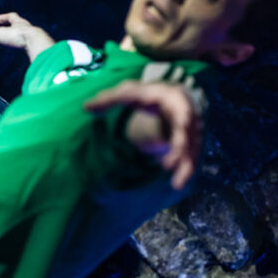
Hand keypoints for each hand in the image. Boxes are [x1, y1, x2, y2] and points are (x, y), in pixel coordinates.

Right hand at [0, 12, 55, 61]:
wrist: (35, 42)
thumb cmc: (18, 36)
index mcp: (18, 22)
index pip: (11, 16)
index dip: (4, 17)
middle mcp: (26, 27)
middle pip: (20, 24)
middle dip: (13, 25)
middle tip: (7, 27)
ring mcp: (33, 36)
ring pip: (26, 33)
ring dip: (20, 34)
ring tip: (14, 38)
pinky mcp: (36, 45)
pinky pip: (30, 43)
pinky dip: (25, 44)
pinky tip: (23, 49)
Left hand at [84, 81, 201, 189]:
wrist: (174, 96)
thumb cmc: (148, 94)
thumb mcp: (128, 92)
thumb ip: (109, 99)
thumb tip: (85, 107)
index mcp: (172, 98)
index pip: (176, 110)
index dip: (177, 123)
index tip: (177, 131)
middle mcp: (186, 114)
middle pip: (188, 133)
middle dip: (181, 150)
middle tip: (167, 166)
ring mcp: (191, 129)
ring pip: (192, 149)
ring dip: (185, 166)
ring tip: (176, 184)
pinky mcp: (190, 142)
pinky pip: (190, 157)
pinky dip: (185, 170)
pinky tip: (177, 184)